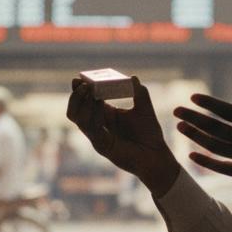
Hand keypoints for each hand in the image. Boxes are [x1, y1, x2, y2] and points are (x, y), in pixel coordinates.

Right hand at [66, 76, 179, 193]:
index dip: (79, 90)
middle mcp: (97, 126)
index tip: (79, 77)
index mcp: (104, 115)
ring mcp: (97, 137)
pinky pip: (91, 129)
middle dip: (76, 96)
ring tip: (90, 91)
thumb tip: (133, 77)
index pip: (85, 101)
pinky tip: (100, 103)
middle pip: (75, 111)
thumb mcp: (144, 108)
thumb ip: (139, 92)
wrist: (156, 154)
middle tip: (84, 84)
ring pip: (78, 119)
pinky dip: (93, 115)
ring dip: (82, 103)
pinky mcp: (102, 146)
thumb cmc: (149, 134)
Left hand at [174, 74, 231, 210]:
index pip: (227, 112)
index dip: (208, 104)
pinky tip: (192, 155)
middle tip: (175, 111)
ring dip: (196, 137)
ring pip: (214, 146)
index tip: (192, 97)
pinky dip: (206, 162)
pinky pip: (222, 167)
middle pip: (215, 128)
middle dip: (194, 119)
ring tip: (180, 128)